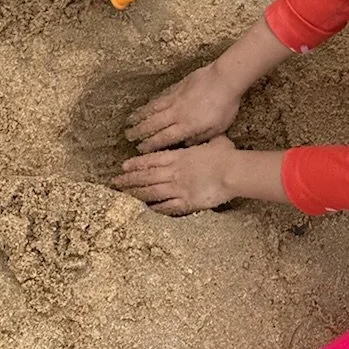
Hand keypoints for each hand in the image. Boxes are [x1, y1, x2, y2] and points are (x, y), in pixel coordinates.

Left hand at [114, 134, 241, 214]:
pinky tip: (146, 209)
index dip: (136, 164)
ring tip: (124, 196)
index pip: (151, 160)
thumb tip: (199, 139)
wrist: (233, 171)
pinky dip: (155, 208)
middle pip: (147, 177)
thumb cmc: (225, 154)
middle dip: (129, 180)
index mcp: (178, 156)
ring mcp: (179, 188)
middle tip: (115, 183)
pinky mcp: (187, 202)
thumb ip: (200, 141)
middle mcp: (174, 172)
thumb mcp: (211, 141)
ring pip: (152, 192)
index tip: (123, 166)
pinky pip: (167, 207)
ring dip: (136, 194)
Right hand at [127, 61, 246, 150]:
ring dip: (140, 116)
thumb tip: (186, 145)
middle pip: (153, 124)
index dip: (150, 144)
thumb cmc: (225, 106)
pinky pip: (160, 97)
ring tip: (129, 120)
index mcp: (187, 126)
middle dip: (139, 131)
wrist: (225, 79)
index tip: (139, 148)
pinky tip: (146, 105)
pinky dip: (150, 103)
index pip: (163, 138)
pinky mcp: (177, 87)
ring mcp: (175, 99)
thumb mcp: (217, 129)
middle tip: (128, 136)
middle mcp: (177, 114)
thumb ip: (199, 138)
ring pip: (153, 109)